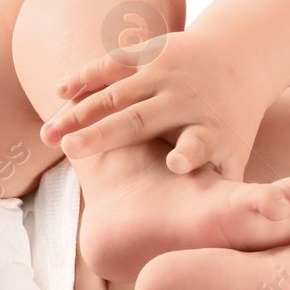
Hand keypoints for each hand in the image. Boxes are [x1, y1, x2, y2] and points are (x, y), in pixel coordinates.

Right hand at [41, 32, 274, 181]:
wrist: (241, 58)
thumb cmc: (230, 124)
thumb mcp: (234, 155)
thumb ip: (223, 191)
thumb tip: (214, 237)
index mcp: (209, 131)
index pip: (199, 144)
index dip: (188, 154)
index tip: (176, 164)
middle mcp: (185, 101)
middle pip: (140, 120)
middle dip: (103, 133)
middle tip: (69, 150)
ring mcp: (167, 73)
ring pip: (115, 94)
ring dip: (78, 112)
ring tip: (48, 134)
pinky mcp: (153, 52)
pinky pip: (113, 64)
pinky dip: (85, 76)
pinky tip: (58, 90)